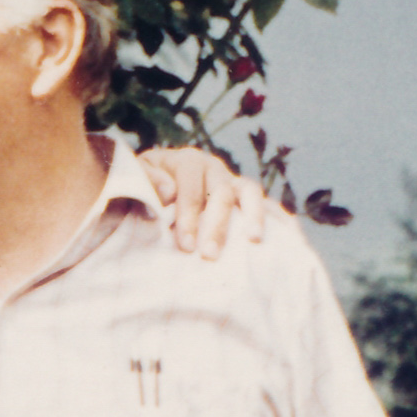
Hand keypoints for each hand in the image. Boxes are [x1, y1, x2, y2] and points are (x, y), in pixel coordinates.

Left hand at [140, 147, 268, 258]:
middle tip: (209, 255)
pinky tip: (281, 233)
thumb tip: (168, 192)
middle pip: (220, 193)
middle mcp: (213, 167)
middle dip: (217, 225)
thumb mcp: (135, 176)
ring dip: (252, 216)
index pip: (191, 186)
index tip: (185, 245)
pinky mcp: (242, 195)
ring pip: (247, 192)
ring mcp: (230, 180)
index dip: (189, 214)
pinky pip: (262, 201)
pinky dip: (272, 213)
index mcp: (187, 161)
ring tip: (254, 241)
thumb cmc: (143, 186)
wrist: (154, 183)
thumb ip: (146, 180)